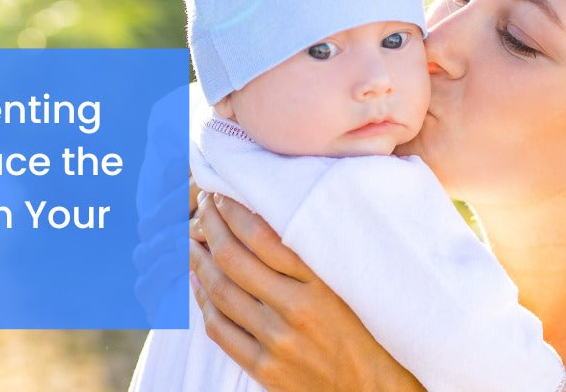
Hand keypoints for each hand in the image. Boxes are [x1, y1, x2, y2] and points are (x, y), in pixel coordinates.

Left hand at [190, 193, 424, 391]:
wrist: (376, 391)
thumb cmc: (369, 332)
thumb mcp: (349, 286)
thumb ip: (315, 256)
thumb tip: (271, 217)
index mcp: (322, 282)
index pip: (262, 235)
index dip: (233, 210)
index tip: (222, 194)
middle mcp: (297, 309)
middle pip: (234, 258)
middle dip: (210, 226)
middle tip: (202, 206)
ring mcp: (278, 341)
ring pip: (221, 291)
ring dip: (198, 260)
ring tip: (189, 240)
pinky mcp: (266, 369)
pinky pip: (220, 329)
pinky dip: (203, 301)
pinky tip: (198, 283)